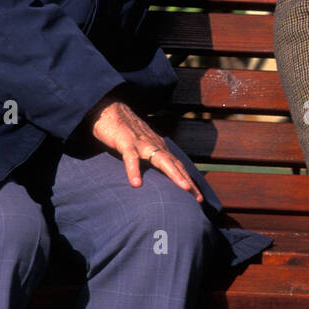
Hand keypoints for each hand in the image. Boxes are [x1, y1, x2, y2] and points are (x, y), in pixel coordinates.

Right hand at [87, 95, 201, 201]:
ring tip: (184, 188)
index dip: (188, 180)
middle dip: (188, 181)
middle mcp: (155, 146)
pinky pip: (131, 158)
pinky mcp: (126, 143)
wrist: (110, 110)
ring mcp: (142, 144)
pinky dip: (134, 170)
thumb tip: (154, 177)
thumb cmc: (125, 132)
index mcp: (159, 148)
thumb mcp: (141, 147)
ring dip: (174, 174)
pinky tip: (136, 184)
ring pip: (161, 160)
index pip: (178, 165)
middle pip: (175, 165)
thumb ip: (148, 159)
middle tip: (198, 198)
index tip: (197, 197)